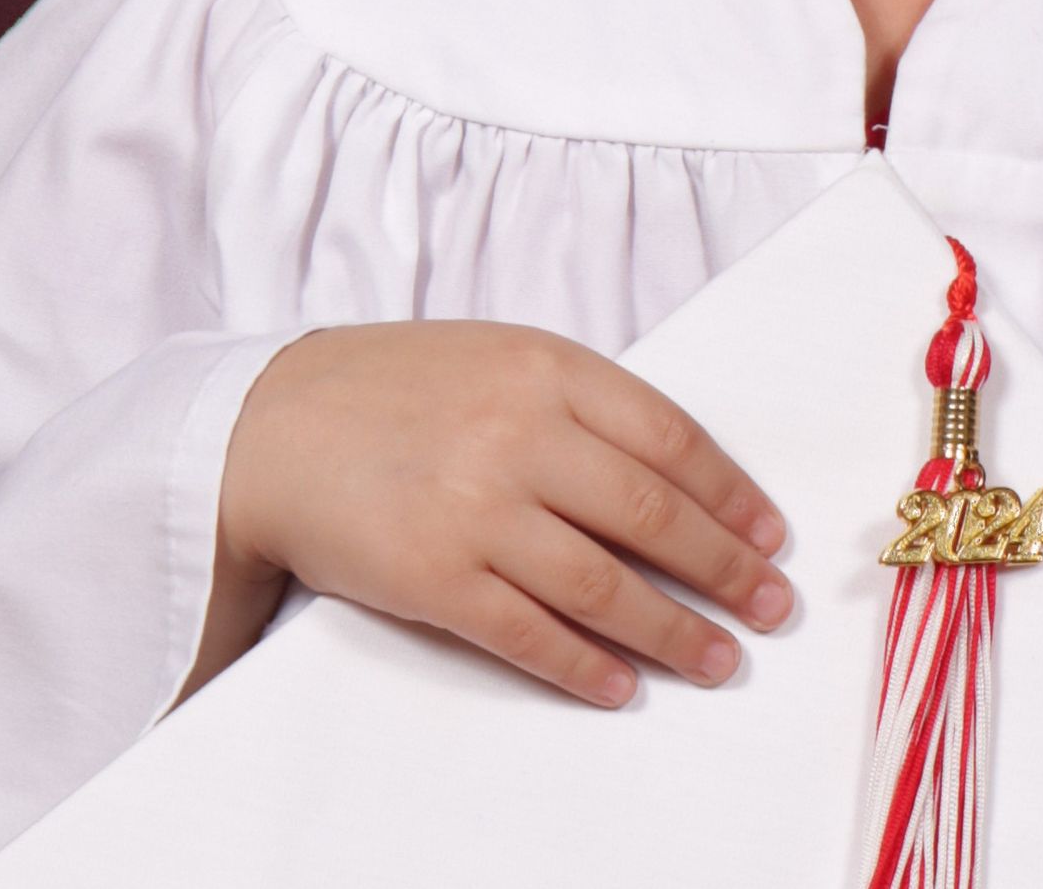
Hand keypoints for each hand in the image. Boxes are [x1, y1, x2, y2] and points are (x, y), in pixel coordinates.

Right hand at [217, 321, 792, 707]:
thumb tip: (678, 475)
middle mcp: (520, 433)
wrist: (272, 424)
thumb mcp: (500, 358)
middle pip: (653, 513)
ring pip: (603, 583)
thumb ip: (581, 402)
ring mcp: (477, 507)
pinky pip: (530, 633)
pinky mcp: (433, 576)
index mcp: (548, 366)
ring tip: (719, 658)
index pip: (671, 436)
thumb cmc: (398, 389)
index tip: (769, 534)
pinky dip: (586, 666)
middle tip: (770, 606)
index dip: (730, 493)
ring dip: (674, 631)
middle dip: (725, 568)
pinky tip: (623, 685)